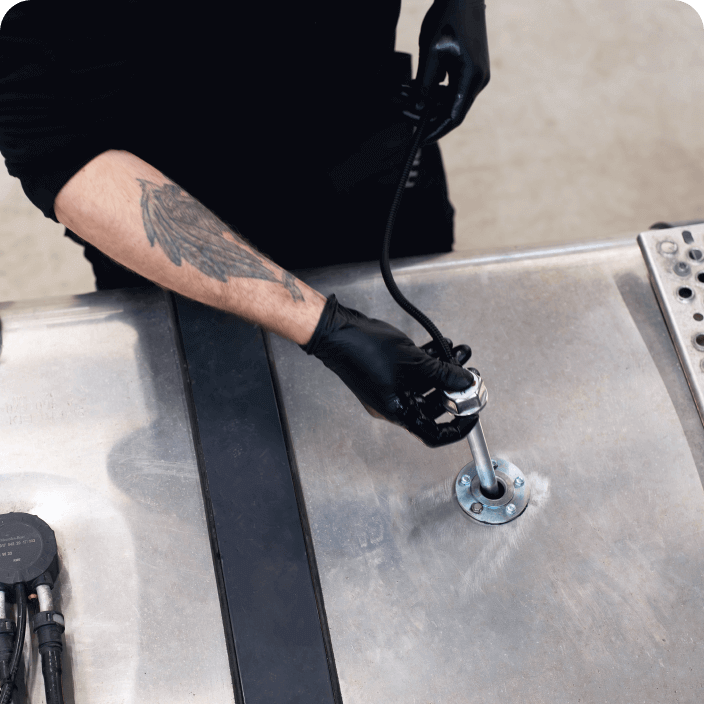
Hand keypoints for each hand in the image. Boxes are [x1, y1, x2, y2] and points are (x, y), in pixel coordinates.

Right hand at [301, 295, 477, 446]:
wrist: (337, 331)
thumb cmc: (363, 351)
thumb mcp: (413, 362)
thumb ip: (443, 373)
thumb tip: (465, 381)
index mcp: (398, 412)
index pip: (432, 434)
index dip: (457, 428)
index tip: (472, 414)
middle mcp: (395, 404)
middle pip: (432, 407)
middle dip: (454, 389)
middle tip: (469, 375)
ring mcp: (391, 387)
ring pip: (426, 385)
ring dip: (445, 369)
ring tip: (460, 353)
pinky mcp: (389, 371)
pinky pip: (416, 371)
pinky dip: (431, 360)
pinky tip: (443, 345)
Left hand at [416, 0, 489, 143]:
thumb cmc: (447, 17)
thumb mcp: (430, 52)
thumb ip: (424, 84)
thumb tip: (417, 108)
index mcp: (471, 78)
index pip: (453, 117)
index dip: (435, 131)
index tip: (419, 139)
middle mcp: (479, 80)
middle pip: (452, 111)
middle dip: (428, 116)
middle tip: (405, 114)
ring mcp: (478, 75)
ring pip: (451, 100)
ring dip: (430, 102)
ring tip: (406, 98)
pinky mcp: (472, 69)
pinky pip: (454, 88)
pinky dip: (437, 91)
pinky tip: (419, 86)